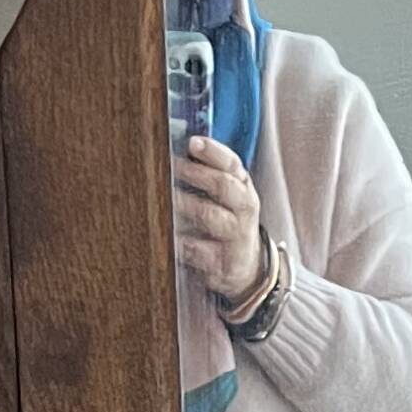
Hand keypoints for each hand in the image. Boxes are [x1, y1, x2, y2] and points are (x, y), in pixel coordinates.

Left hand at [171, 135, 267, 304]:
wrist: (245, 268)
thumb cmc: (226, 222)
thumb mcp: (226, 197)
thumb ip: (207, 172)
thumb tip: (175, 145)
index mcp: (243, 188)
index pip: (232, 164)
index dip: (213, 152)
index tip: (193, 143)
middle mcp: (243, 210)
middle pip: (222, 186)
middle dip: (195, 173)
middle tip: (171, 165)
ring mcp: (234, 237)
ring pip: (209, 216)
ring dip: (185, 203)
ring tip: (166, 196)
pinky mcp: (222, 263)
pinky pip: (197, 250)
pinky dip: (180, 240)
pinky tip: (166, 232)